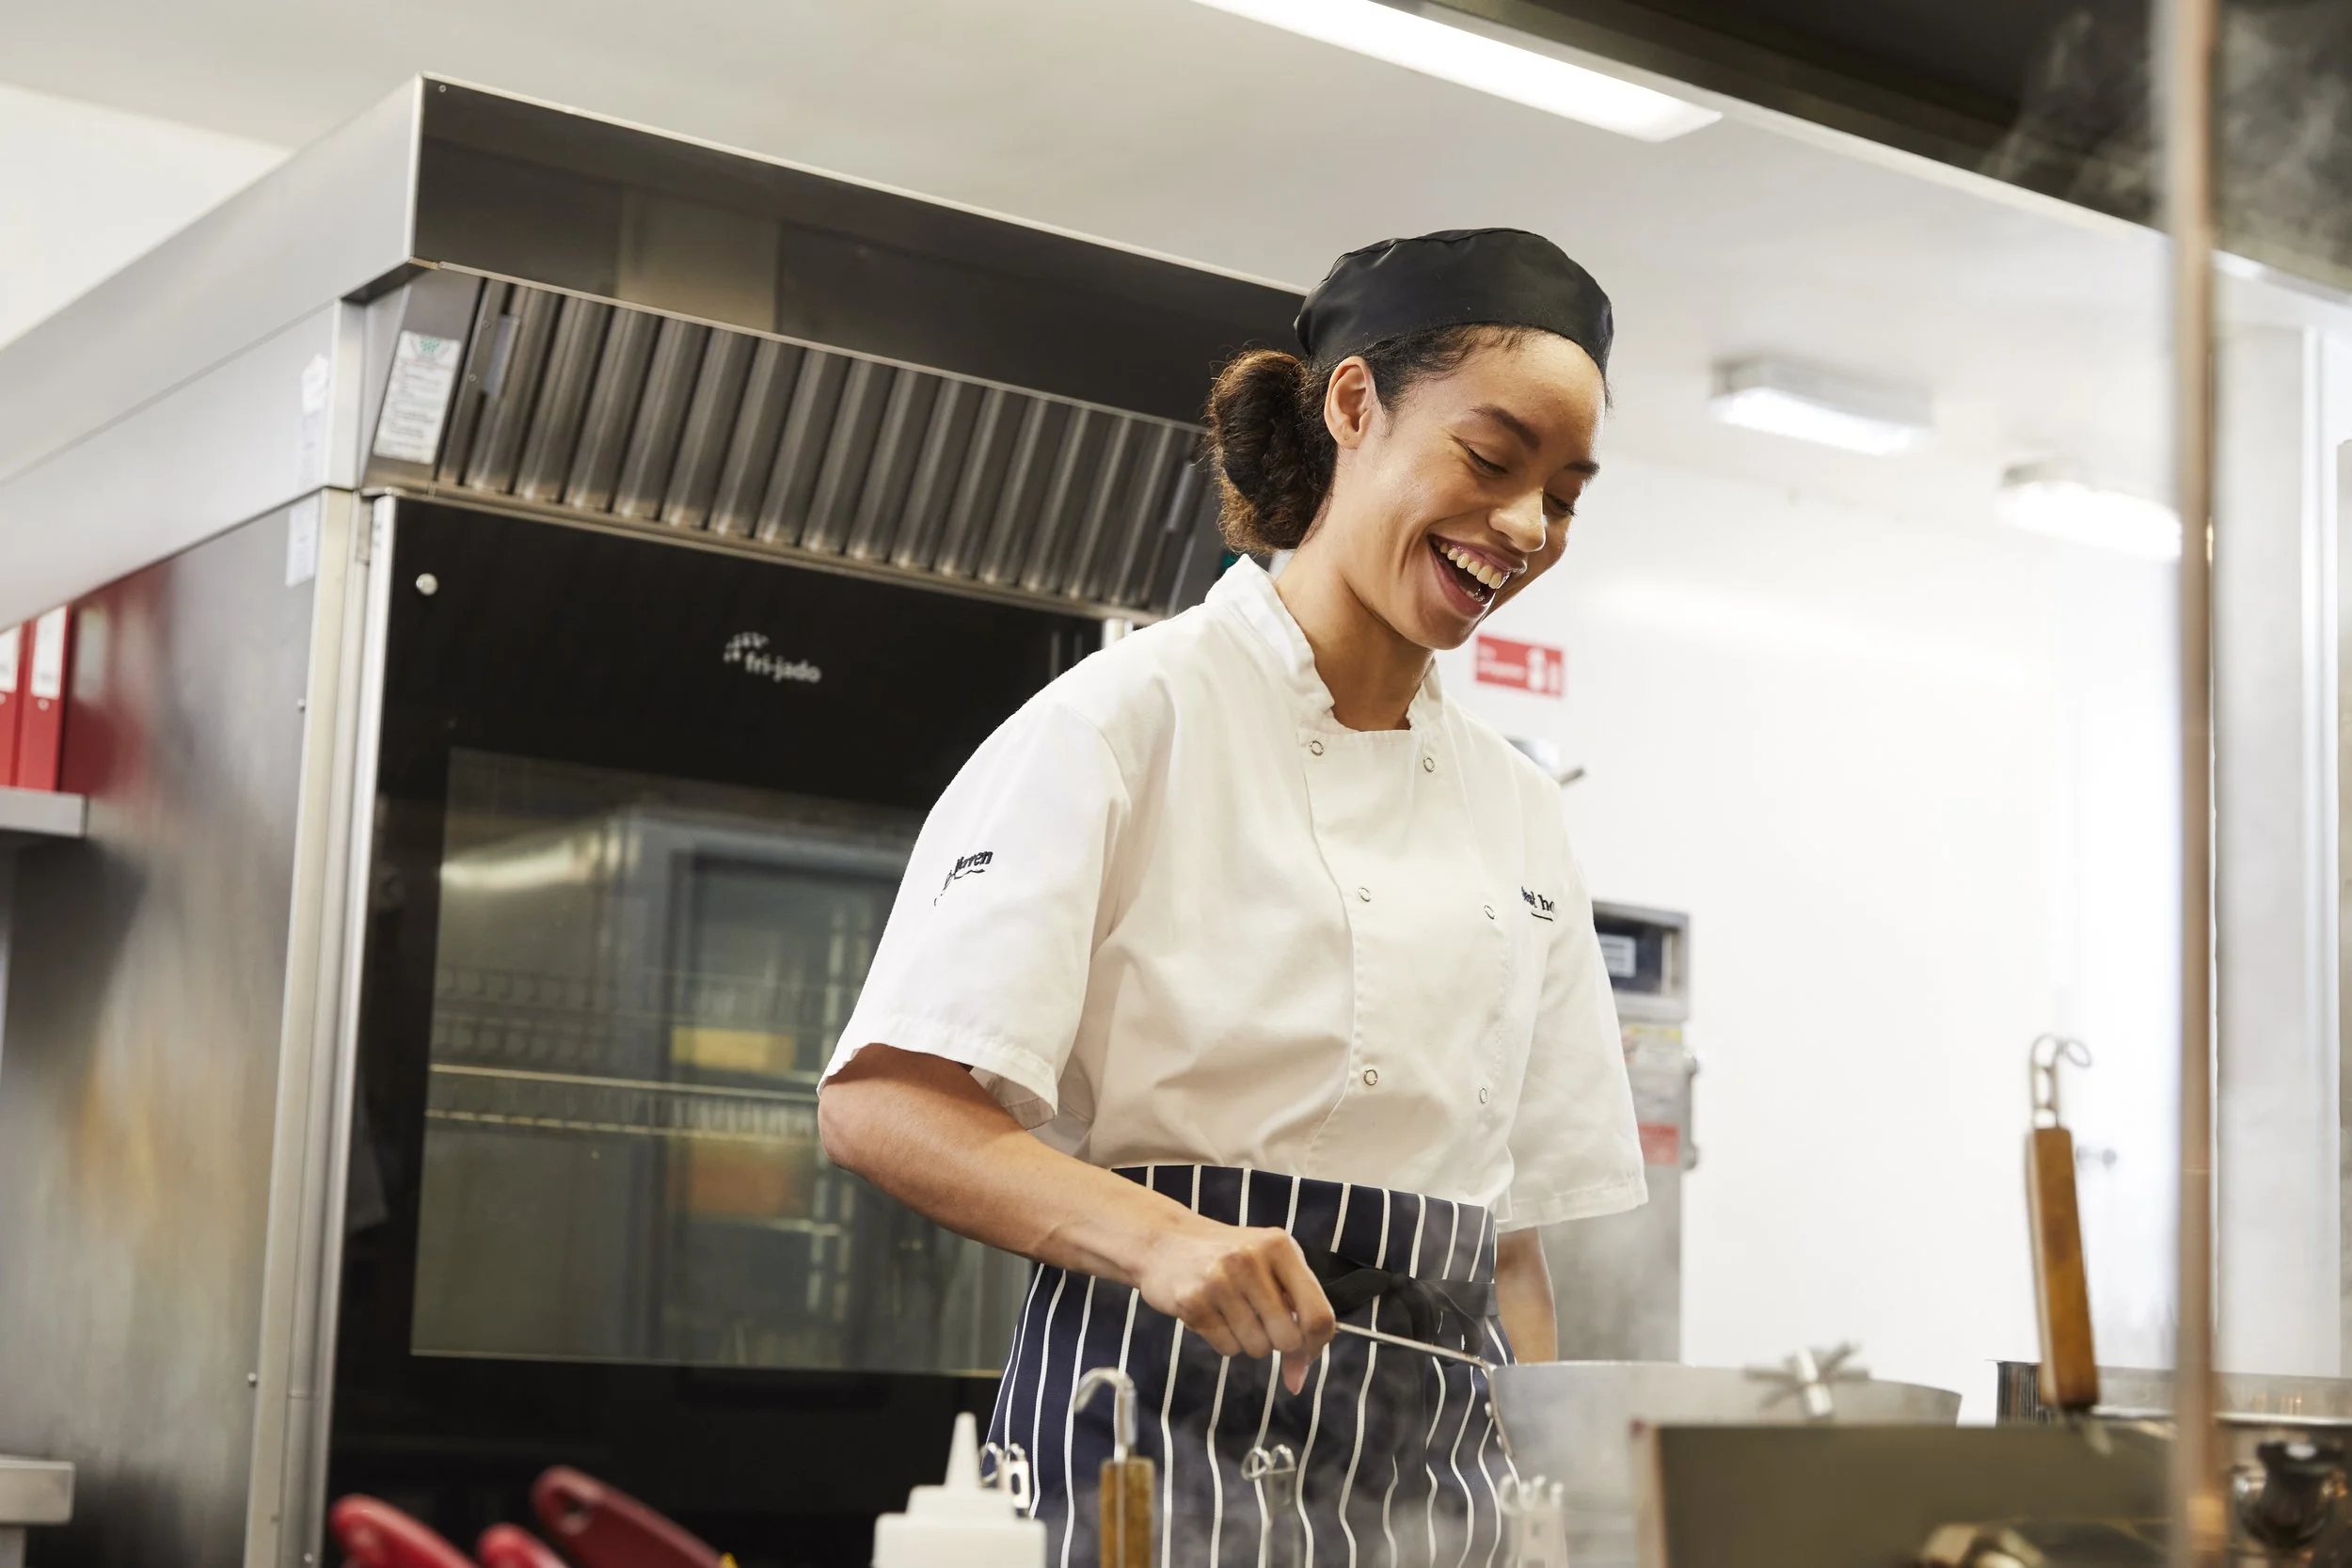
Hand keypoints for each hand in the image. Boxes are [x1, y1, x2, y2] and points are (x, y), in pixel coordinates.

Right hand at [1134, 1218, 1337, 1393]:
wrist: (1165, 1242)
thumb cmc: (1228, 1259)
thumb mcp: (1270, 1269)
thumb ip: (1296, 1315)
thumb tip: (1298, 1380)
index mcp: (1280, 1246)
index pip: (1319, 1315)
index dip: (1316, 1343)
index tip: (1304, 1350)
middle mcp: (1251, 1258)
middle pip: (1289, 1339)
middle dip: (1277, 1342)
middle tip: (1260, 1321)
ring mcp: (1219, 1279)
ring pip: (1257, 1348)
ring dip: (1248, 1341)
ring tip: (1231, 1310)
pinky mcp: (1192, 1300)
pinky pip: (1227, 1349)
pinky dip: (1223, 1340)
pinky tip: (1211, 1312)